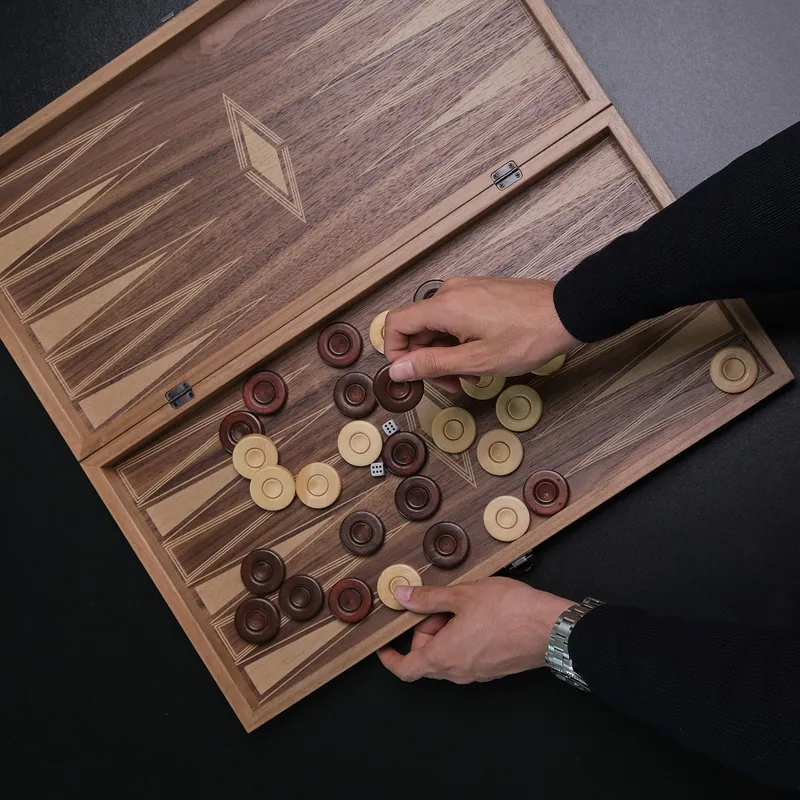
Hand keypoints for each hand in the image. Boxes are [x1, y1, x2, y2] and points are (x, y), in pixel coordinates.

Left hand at [376, 577, 573, 682]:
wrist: (549, 627)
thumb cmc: (509, 611)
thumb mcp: (462, 594)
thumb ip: (428, 598)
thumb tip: (403, 596)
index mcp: (444, 656)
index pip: (405, 669)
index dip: (390, 658)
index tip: (383, 646)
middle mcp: (458, 671)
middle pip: (426, 658)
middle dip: (425, 633)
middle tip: (438, 607)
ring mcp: (477, 673)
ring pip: (447, 657)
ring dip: (445, 634)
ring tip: (461, 606)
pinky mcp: (492, 669)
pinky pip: (466, 657)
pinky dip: (462, 639)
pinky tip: (476, 616)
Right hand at [384, 277, 579, 392]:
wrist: (567, 312)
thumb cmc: (528, 337)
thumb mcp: (476, 361)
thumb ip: (432, 365)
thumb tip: (396, 370)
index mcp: (443, 306)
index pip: (395, 324)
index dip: (395, 352)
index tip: (410, 375)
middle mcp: (450, 292)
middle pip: (418, 328)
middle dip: (428, 360)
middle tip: (452, 384)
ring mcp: (467, 290)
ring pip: (438, 326)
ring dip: (447, 354)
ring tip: (472, 375)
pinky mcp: (481, 293)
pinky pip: (456, 318)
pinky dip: (460, 341)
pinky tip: (481, 359)